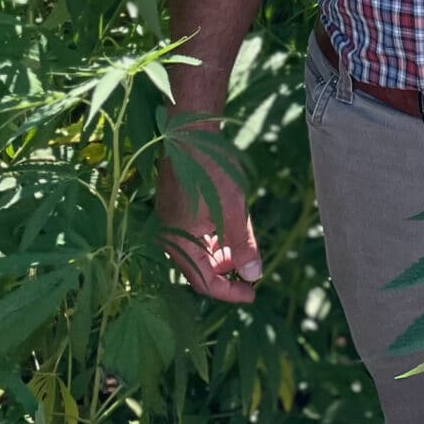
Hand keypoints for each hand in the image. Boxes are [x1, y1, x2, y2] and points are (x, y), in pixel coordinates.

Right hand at [157, 135, 260, 303]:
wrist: (190, 131)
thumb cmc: (212, 169)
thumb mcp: (233, 209)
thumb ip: (243, 245)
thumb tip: (254, 275)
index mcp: (179, 242)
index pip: (204, 282)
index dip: (230, 291)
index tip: (252, 292)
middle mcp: (169, 235)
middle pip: (198, 269)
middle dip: (226, 272)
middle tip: (251, 268)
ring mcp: (169, 221)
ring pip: (196, 251)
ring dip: (220, 254)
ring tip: (243, 248)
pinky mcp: (173, 208)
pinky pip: (192, 235)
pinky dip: (211, 238)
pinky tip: (228, 228)